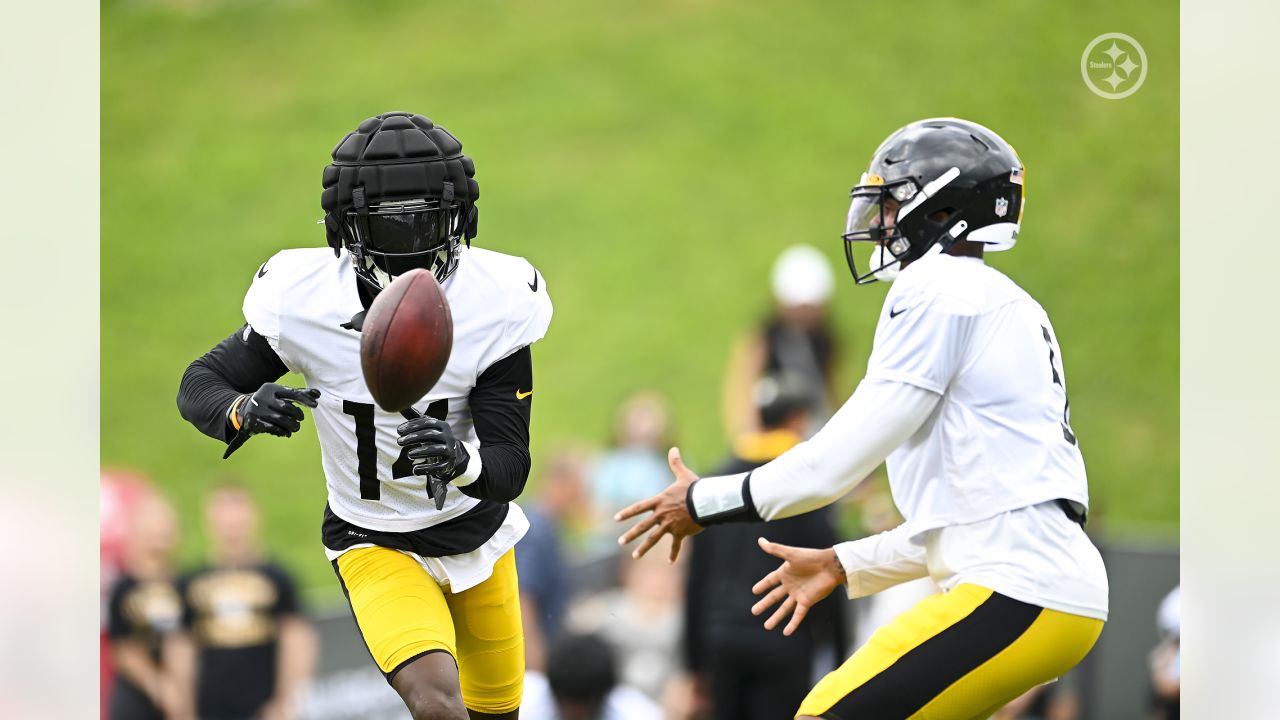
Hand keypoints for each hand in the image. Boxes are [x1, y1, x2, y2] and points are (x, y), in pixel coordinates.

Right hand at [235, 384, 320, 436]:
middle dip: (297, 414)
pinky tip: (286, 433)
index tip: (315, 405)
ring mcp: (258, 410)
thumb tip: (318, 394)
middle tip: (301, 418)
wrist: (243, 408)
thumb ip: (298, 394)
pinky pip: (271, 428)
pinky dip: (282, 431)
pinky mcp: (254, 422)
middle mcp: (264, 397)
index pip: (291, 393)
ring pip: (280, 419)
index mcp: (271, 388)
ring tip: (296, 427)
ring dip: (292, 425)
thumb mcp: (280, 394)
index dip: (304, 399)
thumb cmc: (269, 400)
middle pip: (286, 407)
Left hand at [396, 416, 468, 480]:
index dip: (412, 426)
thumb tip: (402, 406)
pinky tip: (414, 470)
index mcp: (442, 426)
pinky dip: (426, 468)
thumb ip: (415, 418)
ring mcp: (449, 450)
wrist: (452, 454)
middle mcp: (448, 437)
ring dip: (421, 452)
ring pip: (436, 450)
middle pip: (430, 435)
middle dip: (414, 437)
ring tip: (408, 454)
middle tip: (399, 442)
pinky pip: (438, 466)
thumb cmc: (434, 439)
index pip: (427, 423)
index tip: (398, 431)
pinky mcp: (448, 463)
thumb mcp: (428, 428)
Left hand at [615, 447, 703, 562]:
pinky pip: (676, 545)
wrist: (705, 502)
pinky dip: (673, 554)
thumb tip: (673, 448)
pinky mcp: (680, 533)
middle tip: (620, 541)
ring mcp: (670, 525)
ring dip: (644, 548)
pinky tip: (670, 562)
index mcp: (659, 501)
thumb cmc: (694, 488)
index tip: (616, 518)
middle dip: (631, 535)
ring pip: (654, 539)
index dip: (627, 513)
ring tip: (635, 556)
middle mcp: (661, 514)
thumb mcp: (683, 474)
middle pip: (642, 526)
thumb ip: (675, 463)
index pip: (639, 507)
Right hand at [750, 538, 844, 635]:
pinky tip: (786, 632)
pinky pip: (798, 615)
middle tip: (754, 611)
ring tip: (767, 626)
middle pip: (774, 597)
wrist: (830, 566)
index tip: (754, 591)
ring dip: (776, 617)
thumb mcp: (790, 553)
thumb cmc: (811, 557)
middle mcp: (790, 585)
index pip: (770, 581)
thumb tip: (760, 540)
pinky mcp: (807, 602)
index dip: (762, 585)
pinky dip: (792, 623)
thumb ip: (774, 549)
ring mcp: (798, 594)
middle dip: (764, 604)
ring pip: (784, 608)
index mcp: (785, 573)